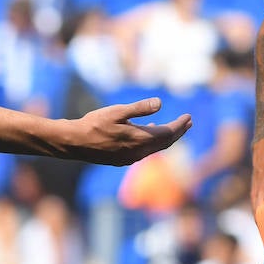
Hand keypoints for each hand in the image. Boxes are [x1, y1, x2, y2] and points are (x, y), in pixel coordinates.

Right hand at [62, 98, 190, 165]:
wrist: (75, 143)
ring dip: (166, 138)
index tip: (189, 117)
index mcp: (140, 139)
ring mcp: (130, 158)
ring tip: (173, 128)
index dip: (180, 125)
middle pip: (165, 143)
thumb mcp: (117, 111)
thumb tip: (160, 103)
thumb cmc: (94, 124)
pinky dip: (152, 142)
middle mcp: (138, 152)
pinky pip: (144, 151)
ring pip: (155, 148)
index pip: (168, 133)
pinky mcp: (122, 160)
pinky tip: (148, 133)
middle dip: (178, 132)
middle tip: (188, 123)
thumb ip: (139, 108)